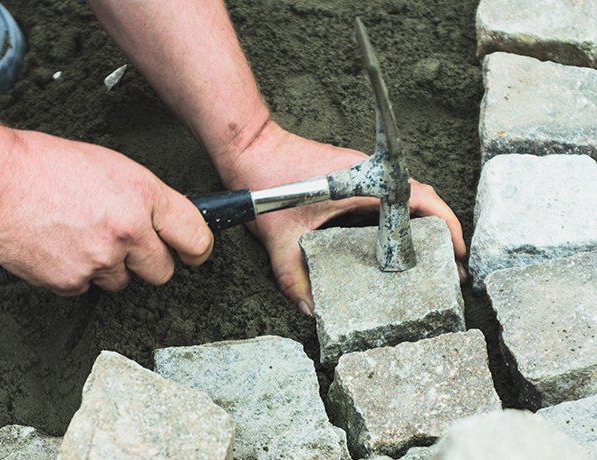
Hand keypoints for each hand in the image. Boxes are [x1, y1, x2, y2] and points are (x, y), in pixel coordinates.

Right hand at [0, 127, 212, 295]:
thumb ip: (147, 200)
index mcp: (144, 196)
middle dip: (149, 262)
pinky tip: (64, 248)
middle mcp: (128, 231)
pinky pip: (88, 288)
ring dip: (111, 268)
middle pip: (162, 271)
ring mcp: (101, 259)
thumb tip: (167, 224)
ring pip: (124, 282)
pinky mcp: (73, 281)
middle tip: (128, 245)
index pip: (195, 236)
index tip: (194, 254)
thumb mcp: (115, 168)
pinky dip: (79, 274)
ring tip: (84, 238)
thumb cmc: (51, 168)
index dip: (198, 249)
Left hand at [222, 121, 465, 314]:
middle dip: (441, 229)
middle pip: (421, 198)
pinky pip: (388, 194)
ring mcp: (362, 172)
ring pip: (407, 195)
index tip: (457, 251)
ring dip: (424, 221)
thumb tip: (310, 309)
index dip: (444, 224)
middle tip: (451, 264)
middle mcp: (369, 173)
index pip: (419, 199)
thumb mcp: (279, 237)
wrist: (250, 147)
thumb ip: (293, 276)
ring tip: (433, 255)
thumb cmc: (265, 180)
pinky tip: (398, 238)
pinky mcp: (353, 176)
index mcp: (363, 182)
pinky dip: (402, 215)